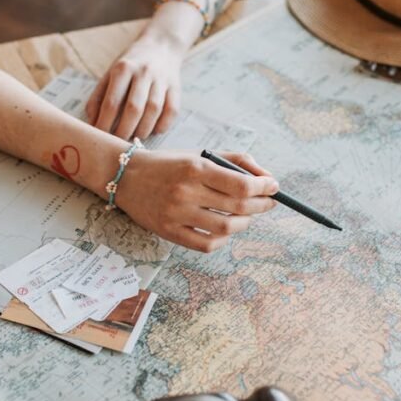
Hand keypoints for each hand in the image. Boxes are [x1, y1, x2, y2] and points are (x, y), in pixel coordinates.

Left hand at [87, 38, 182, 139]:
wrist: (161, 46)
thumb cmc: (130, 65)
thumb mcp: (110, 74)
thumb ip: (99, 97)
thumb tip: (92, 123)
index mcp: (123, 69)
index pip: (112, 103)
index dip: (105, 124)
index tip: (100, 138)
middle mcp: (143, 73)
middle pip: (134, 109)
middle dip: (124, 131)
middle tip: (118, 144)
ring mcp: (161, 80)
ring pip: (154, 111)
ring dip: (143, 130)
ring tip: (134, 139)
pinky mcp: (176, 87)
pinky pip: (171, 111)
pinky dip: (162, 125)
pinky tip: (153, 131)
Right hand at [116, 150, 278, 252]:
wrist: (126, 177)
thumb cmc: (169, 165)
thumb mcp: (199, 156)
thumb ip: (234, 161)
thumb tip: (266, 177)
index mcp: (195, 168)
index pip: (241, 184)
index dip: (264, 187)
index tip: (273, 187)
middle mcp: (186, 191)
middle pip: (238, 207)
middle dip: (261, 205)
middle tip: (267, 202)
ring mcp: (177, 214)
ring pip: (226, 227)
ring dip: (245, 223)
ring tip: (246, 216)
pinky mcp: (169, 233)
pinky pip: (207, 244)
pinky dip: (223, 239)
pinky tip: (225, 230)